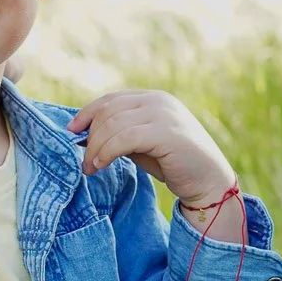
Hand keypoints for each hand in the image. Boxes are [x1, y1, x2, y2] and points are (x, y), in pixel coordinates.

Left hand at [68, 89, 237, 216]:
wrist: (210, 182)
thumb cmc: (174, 164)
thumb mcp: (142, 144)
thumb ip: (119, 134)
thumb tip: (83, 136)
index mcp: (153, 98)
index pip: (111, 99)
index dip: (87, 114)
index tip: (71, 132)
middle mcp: (158, 101)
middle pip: (109, 111)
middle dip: (90, 136)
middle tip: (84, 162)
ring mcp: (164, 114)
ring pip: (113, 124)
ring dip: (95, 147)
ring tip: (90, 167)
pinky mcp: (167, 132)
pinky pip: (125, 138)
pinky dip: (107, 152)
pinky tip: (101, 165)